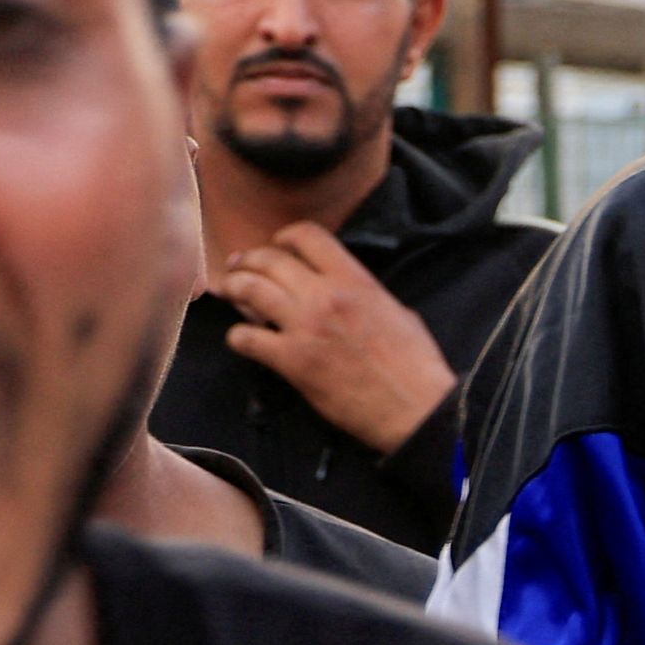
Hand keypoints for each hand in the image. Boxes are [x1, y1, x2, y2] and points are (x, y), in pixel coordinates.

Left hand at [216, 223, 457, 452]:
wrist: (416, 408)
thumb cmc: (415, 365)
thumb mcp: (398, 312)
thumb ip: (365, 293)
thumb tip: (347, 292)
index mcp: (355, 280)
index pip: (307, 236)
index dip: (284, 237)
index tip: (276, 246)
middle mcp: (326, 296)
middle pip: (270, 259)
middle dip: (248, 261)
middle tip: (238, 268)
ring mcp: (306, 327)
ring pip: (250, 289)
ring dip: (234, 288)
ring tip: (228, 292)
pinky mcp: (293, 362)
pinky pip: (247, 338)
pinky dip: (238, 336)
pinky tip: (242, 339)